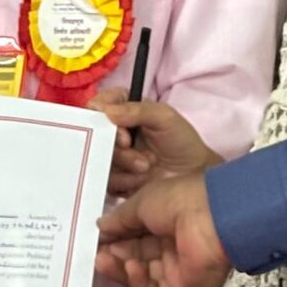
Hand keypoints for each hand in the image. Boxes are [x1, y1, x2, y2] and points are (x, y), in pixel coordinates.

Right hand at [90, 94, 220, 198]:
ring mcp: (112, 157)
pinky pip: (104, 180)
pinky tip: (140, 181)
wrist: (193, 176)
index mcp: (124, 110)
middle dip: (114, 143)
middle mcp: (114, 132)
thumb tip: (106, 111)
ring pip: (98, 158)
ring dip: (123, 162)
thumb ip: (138, 110)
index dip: (100, 114)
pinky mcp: (114, 179)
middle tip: (129, 146)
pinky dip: (122, 181)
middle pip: (94, 134)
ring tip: (146, 166)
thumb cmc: (181, 141)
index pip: (99, 105)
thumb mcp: (165, 118)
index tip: (116, 126)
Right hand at [96, 170, 231, 286]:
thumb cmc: (179, 200)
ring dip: (120, 269)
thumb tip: (100, 227)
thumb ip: (120, 219)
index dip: (114, 237)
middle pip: (135, 257)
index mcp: (165, 222)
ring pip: (140, 276)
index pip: (134, 235)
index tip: (95, 238)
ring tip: (102, 260)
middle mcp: (171, 246)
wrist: (213, 218)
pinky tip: (131, 267)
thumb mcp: (142, 202)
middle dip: (114, 254)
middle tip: (95, 251)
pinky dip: (138, 281)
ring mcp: (176, 270)